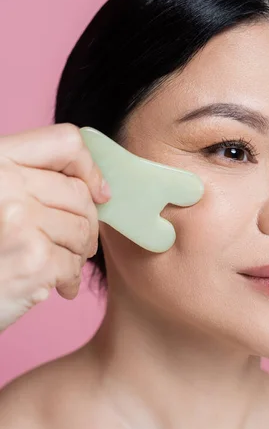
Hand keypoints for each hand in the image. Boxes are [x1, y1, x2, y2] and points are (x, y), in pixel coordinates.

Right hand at [0, 123, 110, 331]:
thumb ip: (30, 180)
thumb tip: (98, 190)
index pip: (66, 142)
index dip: (89, 167)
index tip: (97, 192)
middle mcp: (6, 185)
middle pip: (80, 194)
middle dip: (88, 223)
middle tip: (79, 243)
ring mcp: (20, 222)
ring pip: (82, 230)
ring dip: (78, 253)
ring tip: (60, 264)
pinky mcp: (33, 261)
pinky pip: (74, 264)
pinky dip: (69, 280)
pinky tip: (55, 287)